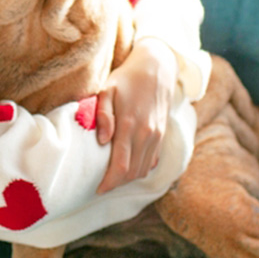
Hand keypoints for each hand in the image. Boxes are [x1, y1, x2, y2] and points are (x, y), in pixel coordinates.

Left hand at [96, 39, 178, 193]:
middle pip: (132, 173)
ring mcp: (157, 136)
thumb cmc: (126, 79)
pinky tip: (127, 167)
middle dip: (116, 184)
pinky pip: (151, 162)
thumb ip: (102, 115)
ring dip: (127, 179)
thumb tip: (101, 141)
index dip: (109, 182)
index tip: (97, 189)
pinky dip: (139, 169)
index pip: (120, 166)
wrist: (157, 68)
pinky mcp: (162, 135)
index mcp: (130, 125)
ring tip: (112, 178)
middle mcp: (147, 134)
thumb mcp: (107, 90)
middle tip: (101, 185)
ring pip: (143, 170)